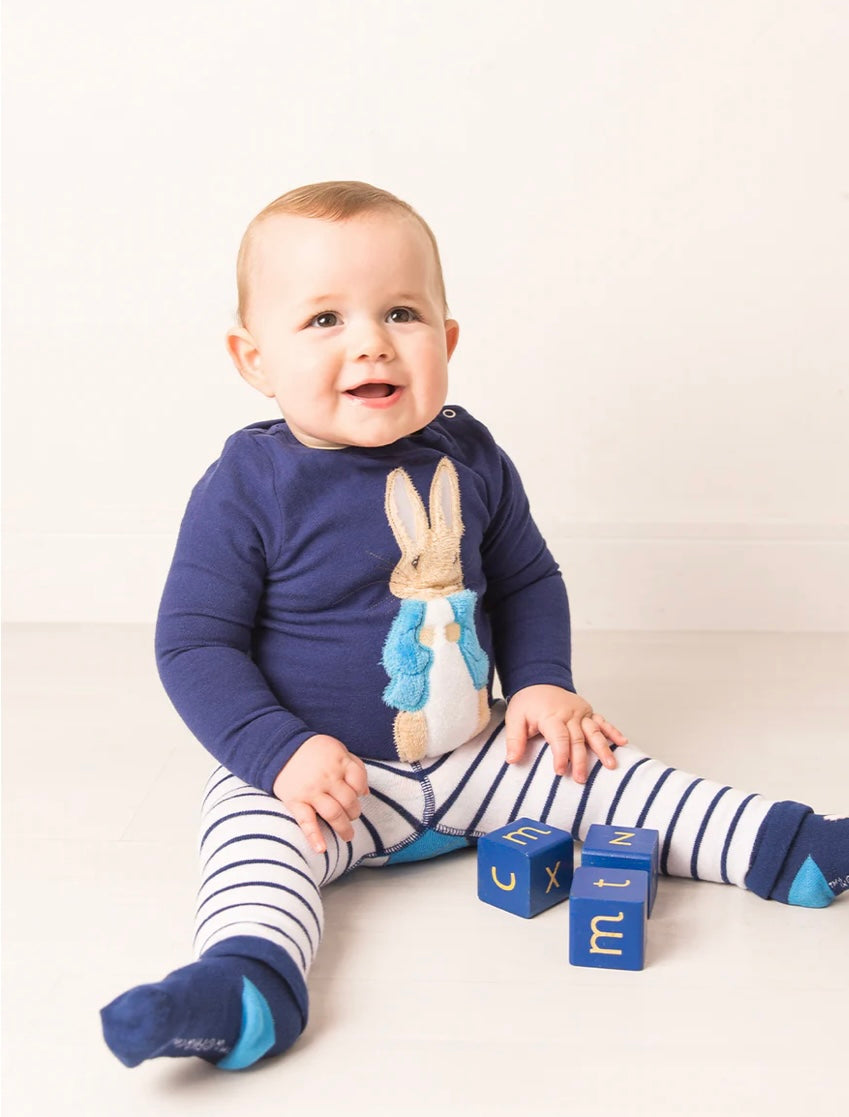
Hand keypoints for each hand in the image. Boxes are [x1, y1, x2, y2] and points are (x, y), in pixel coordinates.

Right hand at [272, 734, 369, 853]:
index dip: (360, 790)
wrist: (279, 747)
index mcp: (339, 762)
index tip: (357, 796)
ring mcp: (311, 791)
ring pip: (334, 813)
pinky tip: (321, 849)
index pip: (359, 780)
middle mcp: (327, 777)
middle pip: (349, 800)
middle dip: (354, 812)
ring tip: (347, 835)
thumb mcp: (336, 749)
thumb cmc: (312, 750)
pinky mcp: (295, 802)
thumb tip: (365, 792)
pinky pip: (306, 822)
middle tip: (352, 817)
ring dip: (343, 827)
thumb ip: (353, 766)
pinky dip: (314, 837)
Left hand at [504, 685, 627, 782]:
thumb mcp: (514, 718)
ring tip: (611, 765)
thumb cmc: (526, 703)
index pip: (559, 737)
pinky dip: (613, 732)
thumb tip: (512, 760)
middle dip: (581, 760)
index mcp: (551, 716)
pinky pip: (602, 722)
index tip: (560, 772)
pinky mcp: (588, 712)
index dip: (561, 755)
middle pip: (578, 739)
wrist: (538, 681)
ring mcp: (581, 712)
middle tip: (582, 779)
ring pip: (594, 732)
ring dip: (603, 749)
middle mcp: (569, 714)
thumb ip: (514, 739)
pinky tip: (623, 743)